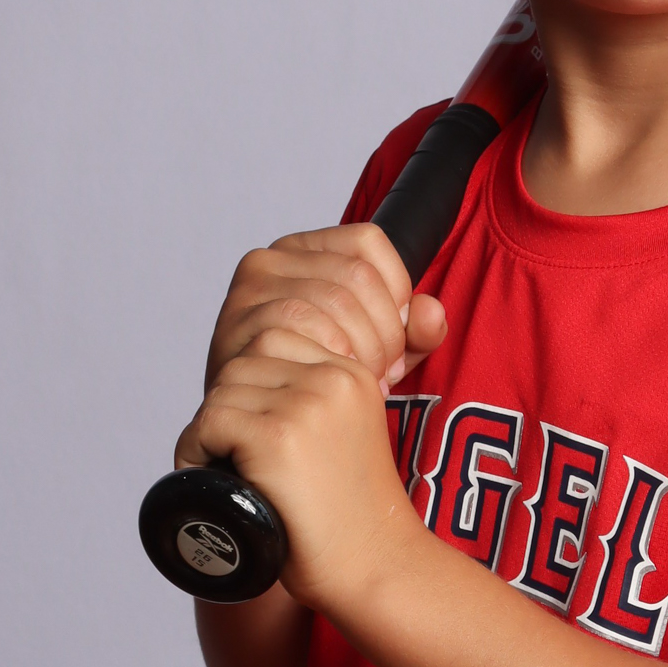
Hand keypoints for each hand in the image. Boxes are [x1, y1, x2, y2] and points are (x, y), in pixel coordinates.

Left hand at [175, 325, 425, 614]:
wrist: (377, 567)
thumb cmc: (354, 519)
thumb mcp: (348, 438)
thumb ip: (318, 408)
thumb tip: (252, 396)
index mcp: (352, 375)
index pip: (277, 342)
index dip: (251, 385)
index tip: (250, 432)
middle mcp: (332, 379)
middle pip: (246, 361)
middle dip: (228, 405)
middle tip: (227, 453)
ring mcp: (305, 405)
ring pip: (224, 389)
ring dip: (209, 429)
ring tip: (218, 468)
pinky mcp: (278, 436)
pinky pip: (209, 421)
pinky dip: (195, 449)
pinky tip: (210, 477)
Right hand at [204, 223, 447, 394]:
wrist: (256, 424)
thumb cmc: (313, 380)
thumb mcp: (377, 352)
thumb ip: (414, 332)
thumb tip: (431, 312)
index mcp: (308, 250)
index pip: (369, 243)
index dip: (397, 292)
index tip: (396, 341)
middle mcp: (273, 258)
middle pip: (357, 274)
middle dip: (384, 332)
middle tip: (382, 374)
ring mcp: (250, 288)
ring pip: (333, 300)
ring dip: (360, 349)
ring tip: (361, 382)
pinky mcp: (236, 321)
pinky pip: (300, 327)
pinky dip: (327, 357)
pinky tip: (331, 382)